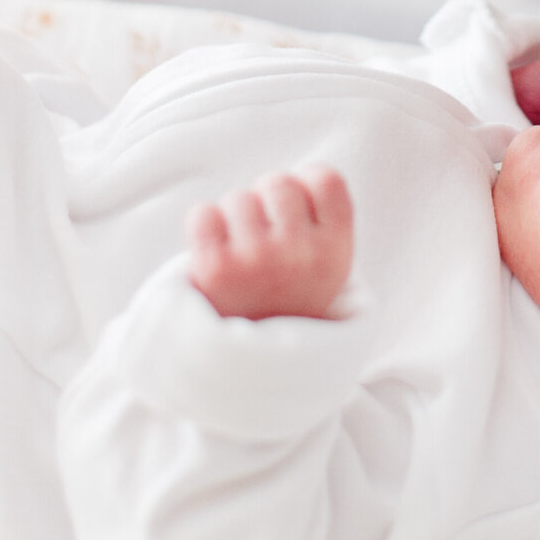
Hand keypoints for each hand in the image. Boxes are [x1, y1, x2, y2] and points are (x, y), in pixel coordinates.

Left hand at [187, 168, 354, 320]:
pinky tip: (216, 252)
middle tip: (265, 236)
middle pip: (277, 182)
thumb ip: (323, 219)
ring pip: (239, 197)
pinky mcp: (216, 268)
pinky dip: (204, 228)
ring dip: (234, 218)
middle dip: (266, 201)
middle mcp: (300, 253)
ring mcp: (258, 260)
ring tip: (241, 252)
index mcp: (336, 251)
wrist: (254, 367)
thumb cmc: (289, 300)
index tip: (297, 208)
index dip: (306, 184)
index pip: (325, 179)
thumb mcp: (329, 266)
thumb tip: (298, 172)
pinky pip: (204, 213)